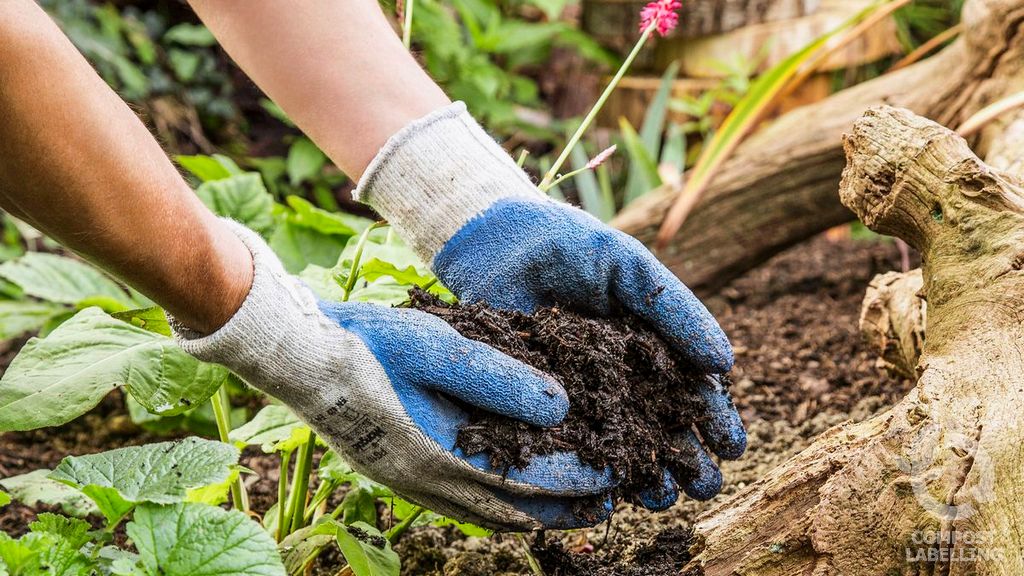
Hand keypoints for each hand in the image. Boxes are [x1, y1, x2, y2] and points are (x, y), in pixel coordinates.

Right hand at [172, 222, 613, 530]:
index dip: (577, 478)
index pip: (528, 480)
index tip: (617, 469)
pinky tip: (512, 489)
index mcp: (440, 457)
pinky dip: (499, 502)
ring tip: (574, 502)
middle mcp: (427, 483)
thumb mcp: (439, 348)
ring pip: (487, 513)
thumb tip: (562, 406)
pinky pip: (462, 504)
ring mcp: (409, 484)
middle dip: (564, 508)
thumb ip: (500, 378)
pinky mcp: (399, 473)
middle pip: (513, 511)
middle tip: (609, 500)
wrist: (298, 357)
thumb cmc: (366, 345)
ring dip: (534, 509)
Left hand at [356, 102, 745, 509]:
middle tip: (704, 485)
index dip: (716, 419)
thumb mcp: (628, 267)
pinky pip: (574, 448)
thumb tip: (725, 363)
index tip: (731, 446)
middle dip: (689, 461)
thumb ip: (674, 309)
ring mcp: (584, 394)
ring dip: (649, 477)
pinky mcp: (543, 406)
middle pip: (666, 428)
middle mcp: (623, 376)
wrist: (495, 242)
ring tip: (662, 499)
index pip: (694, 389)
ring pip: (625, 447)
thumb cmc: (568, 246)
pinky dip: (594, 475)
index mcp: (652, 344)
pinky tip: (608, 497)